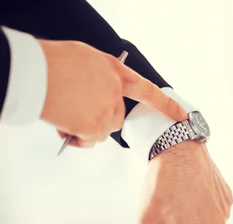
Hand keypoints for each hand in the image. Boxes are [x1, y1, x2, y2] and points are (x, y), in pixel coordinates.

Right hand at [38, 39, 186, 147]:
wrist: (36, 72)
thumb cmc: (55, 62)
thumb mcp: (86, 60)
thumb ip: (101, 77)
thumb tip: (99, 91)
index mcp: (116, 72)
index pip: (149, 91)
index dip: (166, 105)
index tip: (182, 116)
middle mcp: (116, 93)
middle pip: (116, 117)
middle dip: (98, 119)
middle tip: (75, 109)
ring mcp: (107, 111)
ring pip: (101, 130)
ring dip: (85, 128)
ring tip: (64, 111)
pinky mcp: (95, 127)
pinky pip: (88, 140)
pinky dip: (75, 137)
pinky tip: (62, 122)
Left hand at [136, 140, 232, 223]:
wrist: (179, 149)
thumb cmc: (161, 185)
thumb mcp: (145, 220)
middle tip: (162, 215)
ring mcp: (225, 212)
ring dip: (186, 222)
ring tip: (174, 201)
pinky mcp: (226, 197)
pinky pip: (210, 212)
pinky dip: (197, 208)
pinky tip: (185, 191)